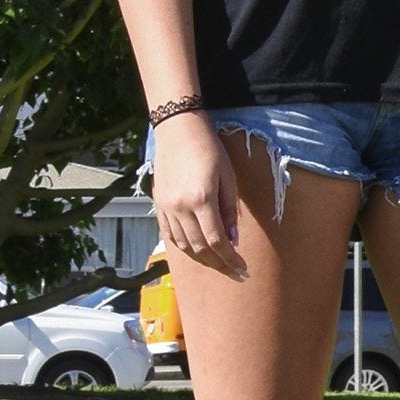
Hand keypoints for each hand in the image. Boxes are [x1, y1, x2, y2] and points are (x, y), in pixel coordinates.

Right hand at [151, 112, 245, 279]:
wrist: (178, 129)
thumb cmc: (209, 149)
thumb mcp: (228, 178)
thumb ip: (229, 211)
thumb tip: (232, 240)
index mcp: (201, 199)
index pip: (216, 241)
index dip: (229, 258)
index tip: (241, 267)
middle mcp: (181, 206)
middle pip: (199, 247)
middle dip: (218, 263)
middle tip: (232, 270)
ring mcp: (167, 206)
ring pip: (183, 245)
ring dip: (201, 258)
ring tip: (216, 263)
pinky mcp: (158, 203)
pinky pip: (169, 234)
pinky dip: (183, 247)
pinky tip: (195, 251)